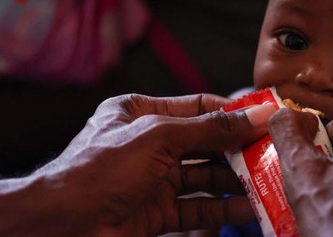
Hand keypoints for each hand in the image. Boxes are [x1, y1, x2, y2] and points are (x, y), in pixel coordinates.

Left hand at [17, 93, 275, 235]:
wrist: (57, 227)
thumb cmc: (98, 171)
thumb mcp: (160, 138)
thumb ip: (212, 128)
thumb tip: (259, 114)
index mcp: (142, 114)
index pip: (199, 107)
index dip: (234, 113)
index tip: (268, 118)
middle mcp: (150, 145)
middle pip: (207, 144)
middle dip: (240, 150)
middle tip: (275, 154)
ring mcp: (154, 181)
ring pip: (206, 178)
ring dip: (236, 182)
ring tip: (269, 182)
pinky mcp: (156, 213)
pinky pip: (198, 207)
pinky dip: (223, 208)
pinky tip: (248, 207)